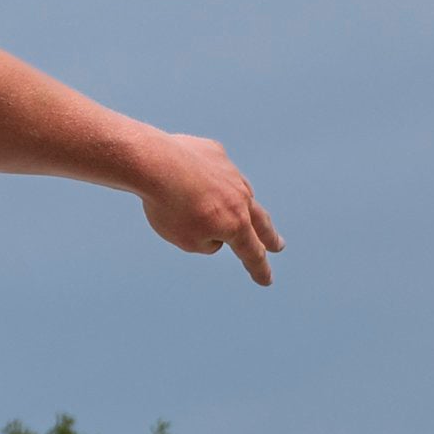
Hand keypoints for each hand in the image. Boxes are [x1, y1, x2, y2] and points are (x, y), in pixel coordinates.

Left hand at [123, 127, 281, 285]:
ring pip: (241, 192)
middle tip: (277, 246)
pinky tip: (197, 178)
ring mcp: (230, 172)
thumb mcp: (186, 241)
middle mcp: (240, 197)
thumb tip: (216, 232)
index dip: (259, 269)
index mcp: (235, 224)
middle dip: (269, 237)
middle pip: (260, 221)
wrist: (156, 163)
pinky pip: (216, 170)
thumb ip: (207, 243)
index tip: (266, 280)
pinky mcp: (214, 153)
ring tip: (242, 212)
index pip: (252, 253)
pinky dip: (211, 178)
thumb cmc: (169, 208)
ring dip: (243, 205)